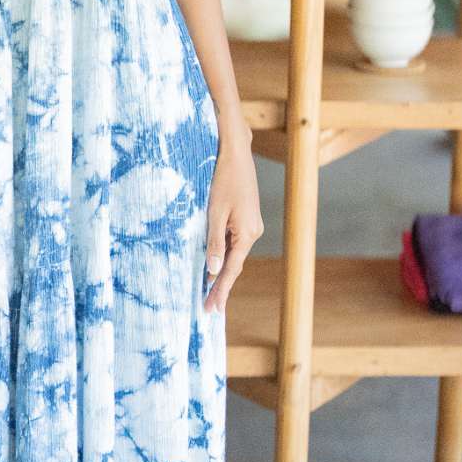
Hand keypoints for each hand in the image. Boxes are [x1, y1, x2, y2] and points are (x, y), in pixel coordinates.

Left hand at [203, 128, 262, 313]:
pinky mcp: (245, 218)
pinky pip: (234, 242)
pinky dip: (224, 256)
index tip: (212, 309)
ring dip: (221, 272)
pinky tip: (214, 265)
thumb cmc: (223, 179)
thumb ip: (213, 243)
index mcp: (247, 233)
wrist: (235, 152)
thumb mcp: (215, 212)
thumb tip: (212, 271)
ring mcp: (251, 225)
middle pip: (234, 265)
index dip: (220, 290)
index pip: (232, 270)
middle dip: (220, 287)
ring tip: (208, 293)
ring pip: (234, 254)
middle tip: (208, 309)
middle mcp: (253, 232)